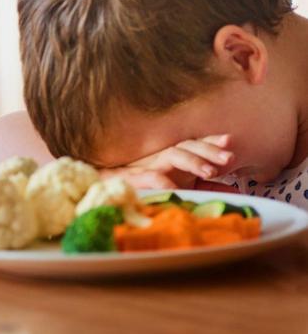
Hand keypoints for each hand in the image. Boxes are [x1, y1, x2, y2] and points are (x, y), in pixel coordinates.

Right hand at [100, 134, 233, 189]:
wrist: (105, 191)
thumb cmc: (142, 188)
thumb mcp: (177, 187)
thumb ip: (201, 188)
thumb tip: (230, 193)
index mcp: (172, 159)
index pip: (194, 145)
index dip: (211, 141)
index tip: (229, 140)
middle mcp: (161, 157)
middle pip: (187, 145)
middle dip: (210, 150)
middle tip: (229, 158)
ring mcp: (147, 166)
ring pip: (173, 154)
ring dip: (193, 161)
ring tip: (210, 172)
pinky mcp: (133, 179)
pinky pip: (150, 177)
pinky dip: (162, 180)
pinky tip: (175, 187)